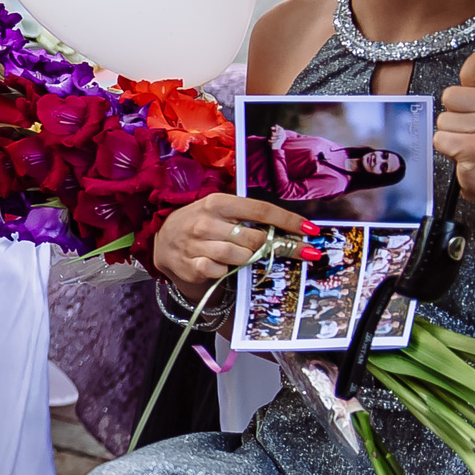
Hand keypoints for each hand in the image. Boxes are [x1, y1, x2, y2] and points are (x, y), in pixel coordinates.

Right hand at [151, 191, 311, 294]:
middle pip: (256, 238)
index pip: (261, 210)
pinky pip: (223, 271)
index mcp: (217, 202)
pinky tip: (221, 265)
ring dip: (249, 258)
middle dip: (275, 246)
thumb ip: (248, 216)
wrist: (162, 241)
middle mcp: (206, 222)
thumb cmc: (201, 224)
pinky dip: (227, 270)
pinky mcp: (192, 266)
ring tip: (244, 256)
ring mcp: (197, 245)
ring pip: (241, 256)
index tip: (311, 231)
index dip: (288, 221)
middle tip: (290, 251)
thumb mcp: (220, 211)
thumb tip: (290, 228)